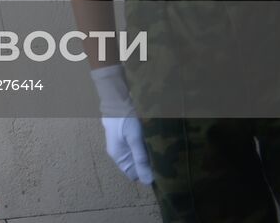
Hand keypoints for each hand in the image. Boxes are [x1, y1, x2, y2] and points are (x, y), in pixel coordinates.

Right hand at [91, 64, 153, 185]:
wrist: (117, 98)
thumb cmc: (125, 119)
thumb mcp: (135, 139)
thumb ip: (141, 159)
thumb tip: (148, 182)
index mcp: (118, 156)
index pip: (134, 175)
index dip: (146, 174)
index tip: (159, 169)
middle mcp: (119, 153)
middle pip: (136, 166)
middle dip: (148, 165)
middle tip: (162, 158)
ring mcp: (122, 144)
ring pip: (138, 157)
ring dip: (148, 155)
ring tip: (159, 149)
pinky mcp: (126, 136)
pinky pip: (137, 148)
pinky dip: (146, 147)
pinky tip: (153, 141)